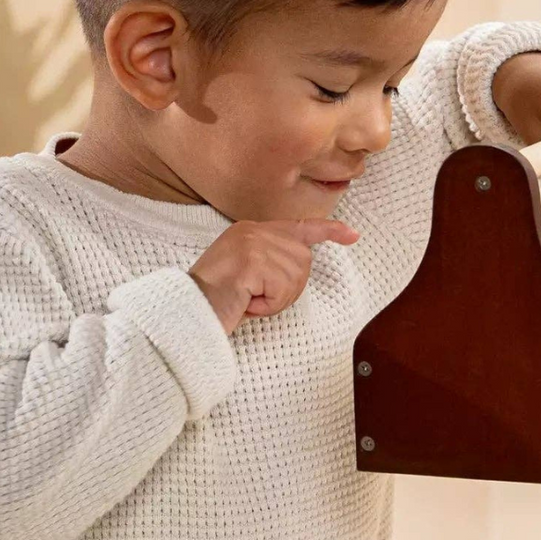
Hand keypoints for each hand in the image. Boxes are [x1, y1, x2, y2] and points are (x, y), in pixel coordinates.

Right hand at [188, 218, 359, 334]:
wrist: (187, 312)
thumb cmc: (216, 301)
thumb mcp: (247, 275)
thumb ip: (271, 262)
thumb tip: (301, 262)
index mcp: (251, 230)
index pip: (300, 226)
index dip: (329, 231)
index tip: (353, 235)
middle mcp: (253, 231)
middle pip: (303, 261)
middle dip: (288, 289)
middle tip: (256, 298)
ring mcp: (252, 244)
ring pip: (295, 278)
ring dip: (276, 300)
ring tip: (247, 300)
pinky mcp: (252, 262)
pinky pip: (282, 291)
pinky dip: (268, 306)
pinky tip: (245, 303)